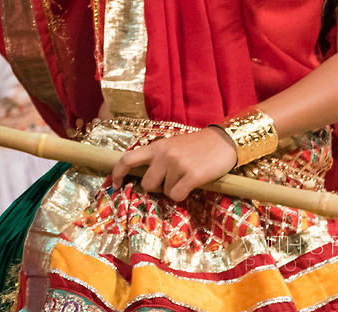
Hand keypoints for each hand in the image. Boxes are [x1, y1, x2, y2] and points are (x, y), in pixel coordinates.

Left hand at [109, 127, 235, 201]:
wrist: (222, 142)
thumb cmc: (195, 147)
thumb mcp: (171, 147)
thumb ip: (157, 159)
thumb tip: (144, 180)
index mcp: (156, 146)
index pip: (128, 158)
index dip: (117, 172)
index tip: (116, 184)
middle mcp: (163, 154)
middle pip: (146, 184)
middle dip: (156, 188)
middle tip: (169, 182)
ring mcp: (177, 164)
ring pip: (164, 191)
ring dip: (173, 190)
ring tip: (185, 178)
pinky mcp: (192, 175)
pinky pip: (177, 196)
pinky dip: (182, 195)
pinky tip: (191, 185)